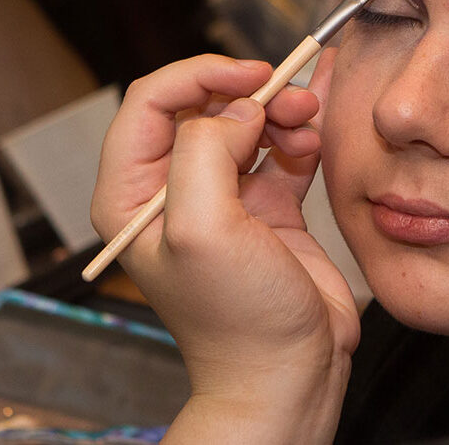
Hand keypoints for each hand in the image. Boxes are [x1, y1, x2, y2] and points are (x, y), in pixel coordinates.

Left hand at [90, 53, 358, 414]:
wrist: (289, 373)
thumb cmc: (235, 321)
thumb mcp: (202, 230)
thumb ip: (205, 153)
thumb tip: (238, 111)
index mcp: (132, 196)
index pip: (151, 102)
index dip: (200, 75)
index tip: (250, 75)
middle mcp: (173, 191)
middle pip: (205, 106)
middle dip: (250, 94)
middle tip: (290, 100)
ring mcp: (222, 198)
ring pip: (247, 123)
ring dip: (281, 112)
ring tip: (309, 123)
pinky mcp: (266, 208)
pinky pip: (281, 150)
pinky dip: (301, 136)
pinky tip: (316, 139)